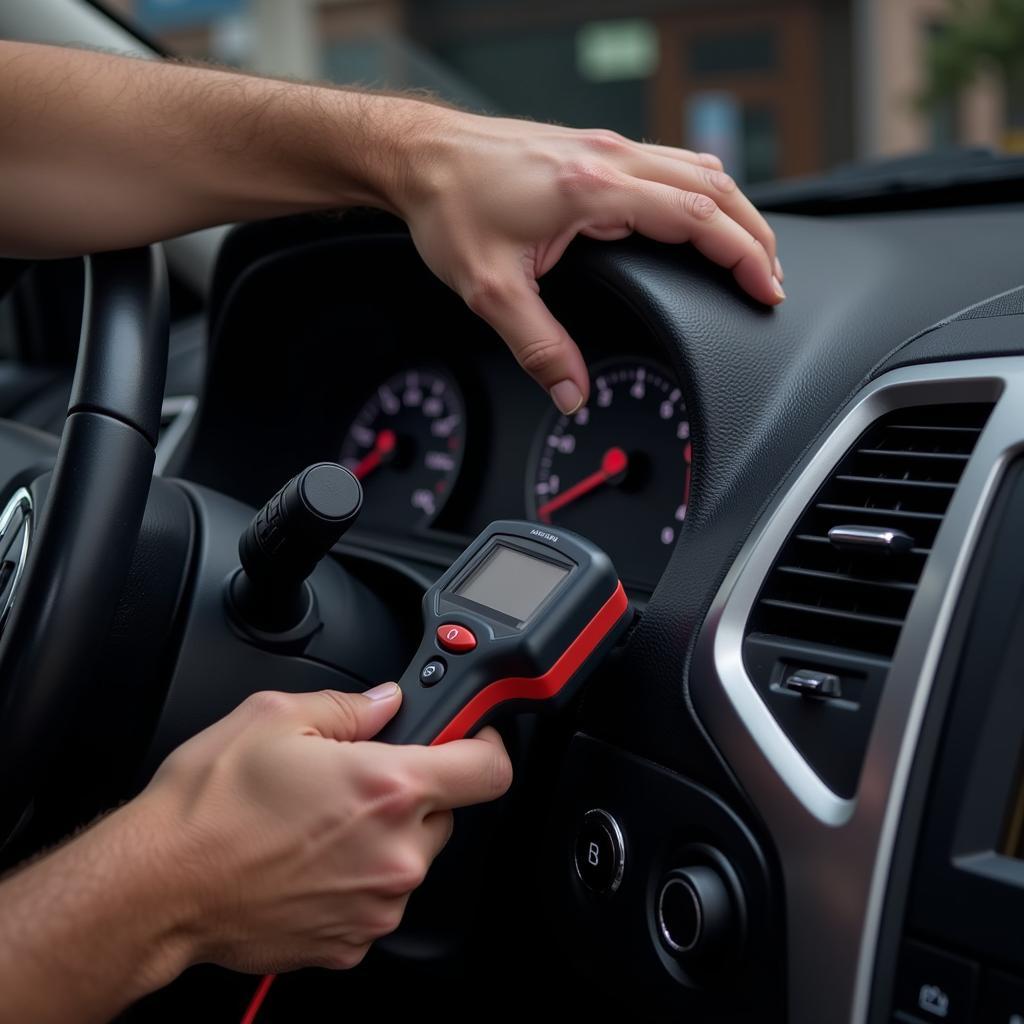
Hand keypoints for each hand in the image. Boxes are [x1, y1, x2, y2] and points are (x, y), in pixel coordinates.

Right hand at [139, 683, 511, 973]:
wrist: (157, 887)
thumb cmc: (209, 806)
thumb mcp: (276, 717)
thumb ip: (351, 705)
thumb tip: (386, 702)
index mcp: (389, 790)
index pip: (489, 768)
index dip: (483, 743)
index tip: (469, 735)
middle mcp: (395, 854)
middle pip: (446, 812)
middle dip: (415, 790)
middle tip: (359, 777)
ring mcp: (376, 905)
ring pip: (411, 857)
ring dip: (384, 836)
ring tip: (320, 821)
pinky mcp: (352, 942)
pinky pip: (377, 898)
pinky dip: (357, 878)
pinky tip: (308, 859)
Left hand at [392, 110, 784, 413]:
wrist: (420, 156)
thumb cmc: (450, 207)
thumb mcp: (490, 290)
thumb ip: (538, 346)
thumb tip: (572, 391)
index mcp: (593, 190)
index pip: (696, 217)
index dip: (742, 253)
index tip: (767, 286)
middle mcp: (607, 159)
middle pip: (713, 187)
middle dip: (754, 233)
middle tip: (772, 278)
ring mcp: (603, 149)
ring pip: (695, 169)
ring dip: (732, 209)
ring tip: (752, 251)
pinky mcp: (592, 151)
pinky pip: (667, 164)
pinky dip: (700, 192)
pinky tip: (701, 214)